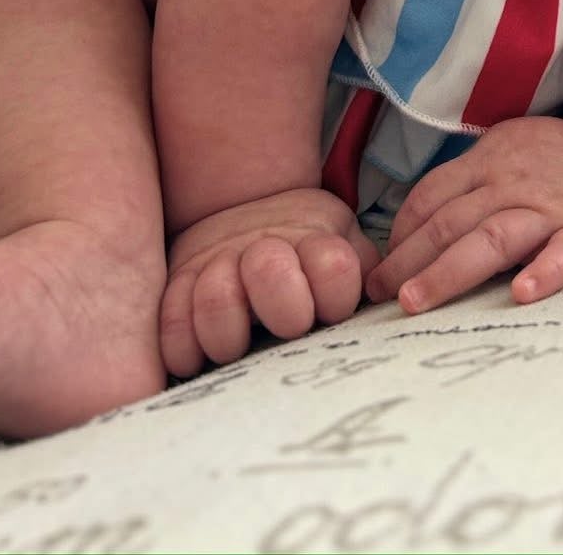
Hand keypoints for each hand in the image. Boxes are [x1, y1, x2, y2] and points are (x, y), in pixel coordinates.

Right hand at [161, 186, 380, 376]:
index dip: (335, 299)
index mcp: (314, 237)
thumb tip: (391, 299)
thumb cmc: (306, 244)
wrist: (245, 204)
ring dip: (230, 335)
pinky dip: (182, 349)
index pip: (334, 269)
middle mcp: (264, 246)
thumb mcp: (344, 242)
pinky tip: (198, 358)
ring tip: (239, 345)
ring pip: (217, 299)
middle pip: (271, 274)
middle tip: (287, 327)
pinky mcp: (178, 281)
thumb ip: (365, 270)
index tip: (330, 312)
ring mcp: (217, 262)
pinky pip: (171, 321)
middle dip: (284, 311)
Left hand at [364, 116, 562, 314]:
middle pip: (451, 223)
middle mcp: (510, 186)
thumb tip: (409, 228)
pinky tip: (522, 294)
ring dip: (451, 271)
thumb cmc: (548, 158)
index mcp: (485, 165)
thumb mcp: (499, 149)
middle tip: (379, 296)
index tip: (379, 271)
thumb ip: (462, 182)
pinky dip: (544, 273)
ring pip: (493, 239)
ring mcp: (547, 210)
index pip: (430, 199)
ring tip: (417, 302)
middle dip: (409, 260)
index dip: (399, 235)